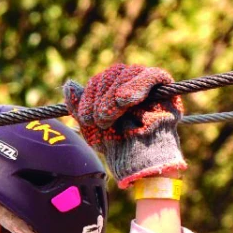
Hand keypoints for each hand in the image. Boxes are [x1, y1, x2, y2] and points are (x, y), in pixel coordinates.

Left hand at [63, 65, 186, 188]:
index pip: (98, 81)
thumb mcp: (92, 126)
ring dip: (114, 95)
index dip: (88, 96)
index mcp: (111, 88)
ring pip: (128, 73)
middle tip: (100, 120)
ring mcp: (146, 81)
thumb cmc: (117, 143)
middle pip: (112, 74)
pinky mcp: (163, 85)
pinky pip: (150, 76)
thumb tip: (68, 85)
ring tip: (109, 117)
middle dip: (102, 98)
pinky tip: (125, 99)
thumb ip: (80, 107)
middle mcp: (128, 81)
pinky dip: (137, 86)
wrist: (138, 159)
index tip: (85, 118)